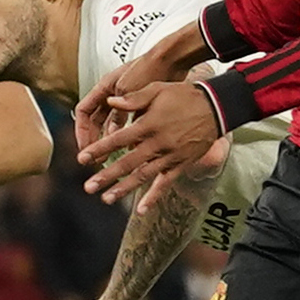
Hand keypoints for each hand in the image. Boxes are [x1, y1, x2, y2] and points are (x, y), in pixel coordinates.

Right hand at [72, 26, 199, 157]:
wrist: (171, 59)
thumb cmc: (148, 69)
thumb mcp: (127, 90)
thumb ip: (118, 111)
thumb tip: (111, 133)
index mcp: (104, 88)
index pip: (83, 111)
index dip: (81, 130)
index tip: (84, 146)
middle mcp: (112, 95)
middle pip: (96, 120)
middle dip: (94, 139)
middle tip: (96, 157)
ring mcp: (126, 100)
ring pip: (112, 123)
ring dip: (109, 139)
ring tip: (112, 156)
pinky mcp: (141, 104)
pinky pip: (128, 123)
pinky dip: (127, 134)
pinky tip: (132, 146)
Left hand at [80, 76, 226, 204]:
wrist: (217, 106)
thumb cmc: (185, 95)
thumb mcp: (157, 89)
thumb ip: (133, 99)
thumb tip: (110, 101)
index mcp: (148, 125)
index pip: (117, 140)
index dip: (99, 150)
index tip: (82, 159)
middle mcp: (157, 143)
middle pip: (127, 163)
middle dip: (106, 176)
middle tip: (88, 187)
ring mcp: (170, 156)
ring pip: (143, 176)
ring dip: (124, 188)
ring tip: (106, 199)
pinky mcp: (182, 164)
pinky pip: (166, 183)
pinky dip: (154, 197)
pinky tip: (141, 209)